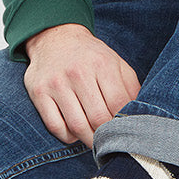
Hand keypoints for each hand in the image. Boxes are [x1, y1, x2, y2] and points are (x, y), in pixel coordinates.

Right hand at [24, 24, 140, 146]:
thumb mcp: (115, 63)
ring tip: (95, 140)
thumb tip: (140, 116)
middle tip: (111, 141)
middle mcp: (78, 73)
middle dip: (107, 135)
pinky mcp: (39, 93)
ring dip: (89, 140)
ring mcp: (56, 83)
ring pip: (77, 126)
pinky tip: (75, 132)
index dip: (123, 123)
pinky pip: (55, 126)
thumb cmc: (90, 56)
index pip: (118, 104)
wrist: (55, 37)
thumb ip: (130, 87)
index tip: (125, 131)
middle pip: (98, 119)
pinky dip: (68, 136)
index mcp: (102, 64)